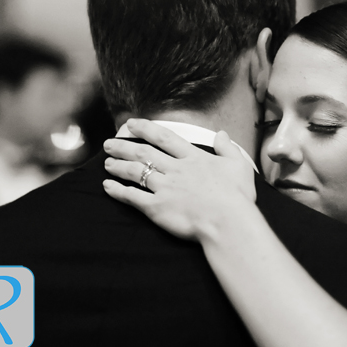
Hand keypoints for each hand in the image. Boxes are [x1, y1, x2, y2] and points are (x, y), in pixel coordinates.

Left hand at [102, 119, 256, 241]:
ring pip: (135, 172)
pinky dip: (118, 191)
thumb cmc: (237, 197)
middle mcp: (175, 169)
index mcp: (193, 158)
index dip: (146, 129)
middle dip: (123, 147)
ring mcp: (164, 188)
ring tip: (107, 163)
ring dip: (118, 166)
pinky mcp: (157, 208)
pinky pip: (132, 196)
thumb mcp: (239, 166)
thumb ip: (228, 148)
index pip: (164, 138)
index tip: (131, 124)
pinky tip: (107, 187)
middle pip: (143, 153)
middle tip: (109, 144)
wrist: (229, 222)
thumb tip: (222, 134)